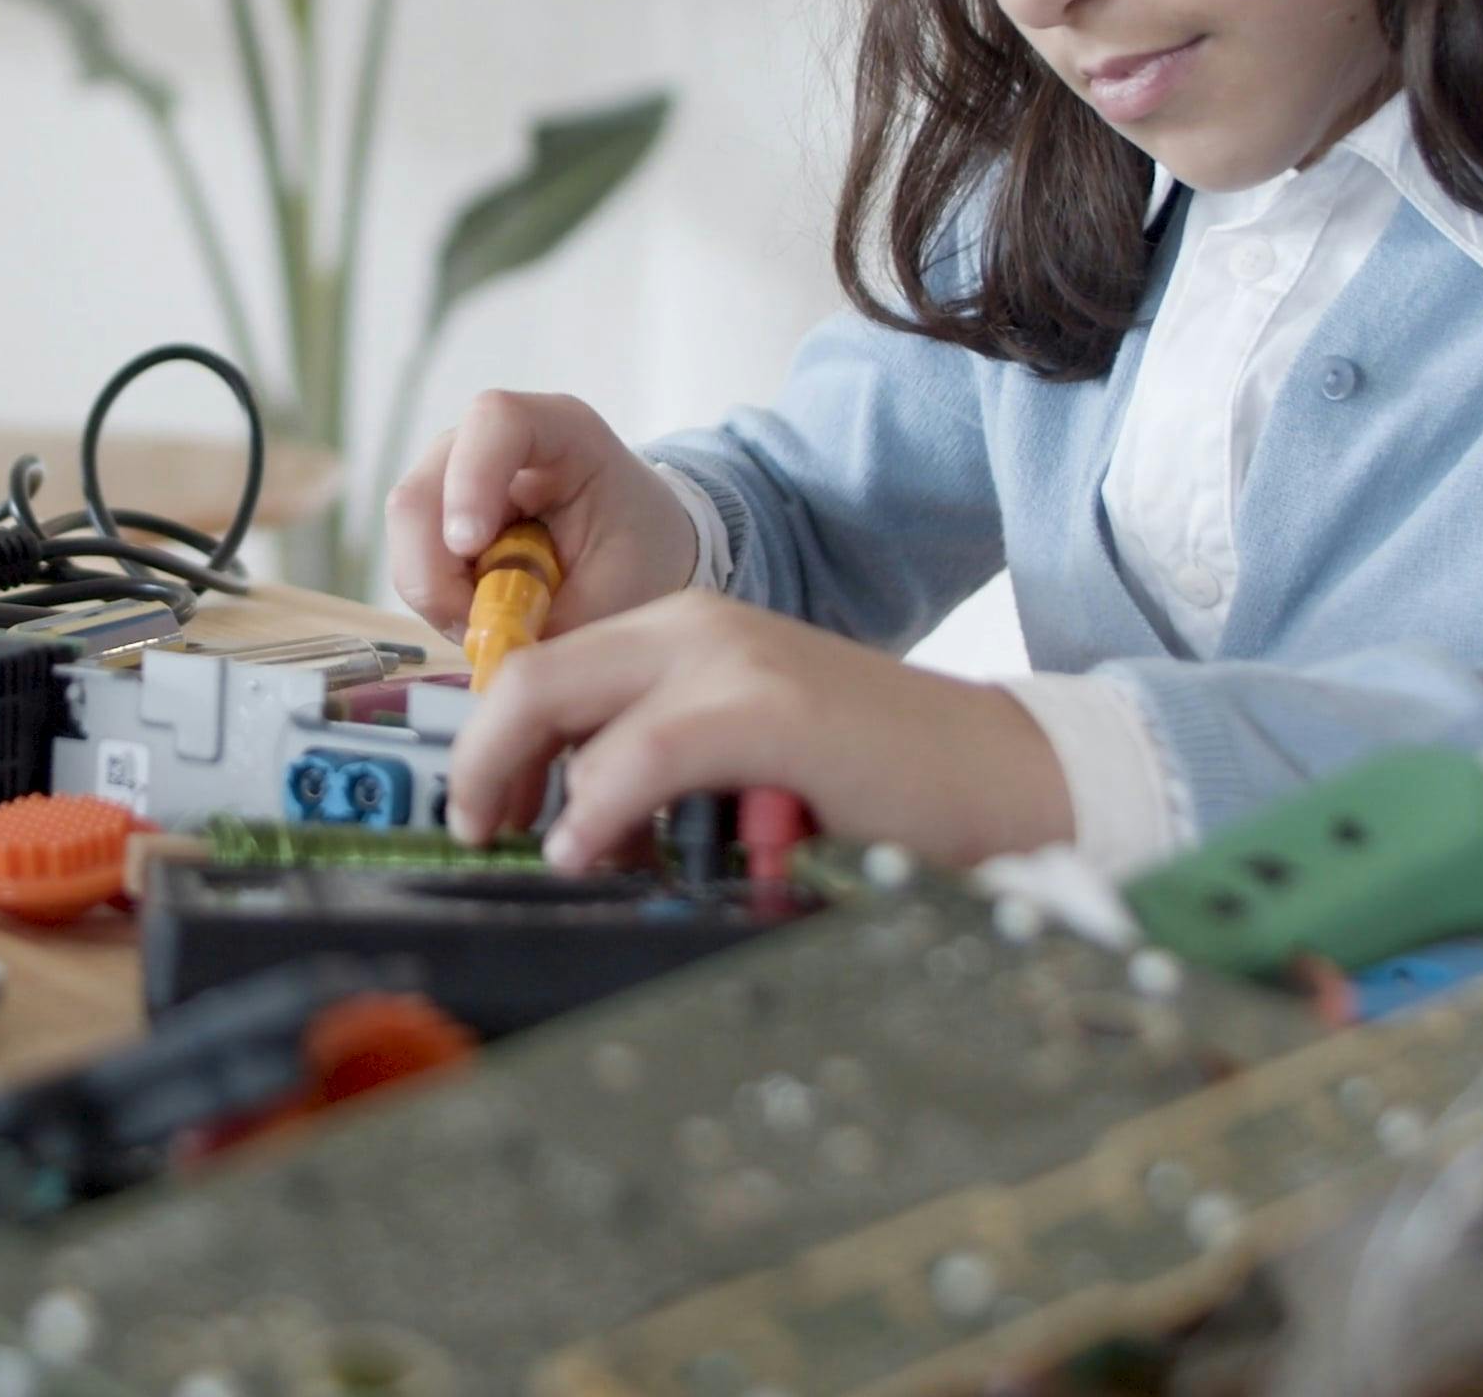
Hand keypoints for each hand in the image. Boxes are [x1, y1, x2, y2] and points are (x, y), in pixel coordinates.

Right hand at [385, 391, 699, 639]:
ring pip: (407, 530)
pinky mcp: (438, 512)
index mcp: (561, 430)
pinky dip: (438, 597)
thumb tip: (492, 650)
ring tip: (491, 623)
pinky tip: (481, 612)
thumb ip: (557, 619)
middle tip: (477, 623)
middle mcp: (492, 441)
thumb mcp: (618, 589)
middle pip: (424, 488)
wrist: (640, 547)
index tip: (470, 547)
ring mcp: (455, 473)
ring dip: (435, 591)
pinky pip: (412, 558)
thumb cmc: (637, 553)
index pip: (495, 421)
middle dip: (435, 569)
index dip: (470, 479)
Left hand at [443, 591, 1074, 871]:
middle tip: (474, 834)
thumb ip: (662, 769)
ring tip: (537, 854)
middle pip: (526, 678)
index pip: (544, 671)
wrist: (1008, 776)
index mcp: (685, 635)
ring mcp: (727, 660)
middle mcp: (693, 628)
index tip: (484, 815)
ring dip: (518, 784)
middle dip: (477, 760)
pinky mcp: (765, 710)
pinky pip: (635, 755)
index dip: (492, 745)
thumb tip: (570, 834)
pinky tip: (587, 852)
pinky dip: (593, 809)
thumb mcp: (744, 761)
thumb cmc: (878, 790)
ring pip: (553, 698)